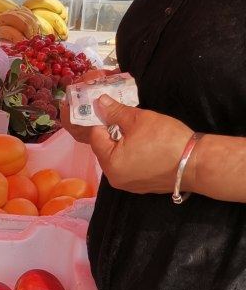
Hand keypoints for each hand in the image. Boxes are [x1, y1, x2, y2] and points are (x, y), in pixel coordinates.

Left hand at [69, 96, 193, 194]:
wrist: (195, 164)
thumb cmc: (166, 139)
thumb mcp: (139, 119)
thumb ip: (116, 112)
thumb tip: (99, 103)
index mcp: (110, 163)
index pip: (95, 137)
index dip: (102, 121)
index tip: (112, 111)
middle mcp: (114, 178)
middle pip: (105, 150)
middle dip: (113, 134)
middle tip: (129, 121)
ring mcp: (127, 185)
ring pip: (117, 159)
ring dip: (123, 145)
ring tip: (140, 134)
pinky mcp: (140, 187)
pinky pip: (129, 168)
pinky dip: (133, 157)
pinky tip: (147, 148)